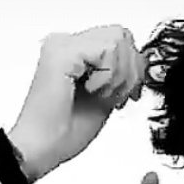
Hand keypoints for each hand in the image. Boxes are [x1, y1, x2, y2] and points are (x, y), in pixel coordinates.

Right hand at [8, 25, 143, 182]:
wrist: (42, 149)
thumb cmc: (63, 132)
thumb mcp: (105, 98)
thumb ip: (120, 76)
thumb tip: (141, 62)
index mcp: (73, 51)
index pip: (118, 38)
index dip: (133, 67)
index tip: (128, 95)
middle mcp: (66, 43)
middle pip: (121, 34)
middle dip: (130, 70)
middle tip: (117, 97)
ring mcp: (63, 44)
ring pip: (117, 39)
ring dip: (118, 74)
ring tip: (100, 95)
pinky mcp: (63, 51)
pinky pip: (107, 49)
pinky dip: (108, 75)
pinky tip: (91, 91)